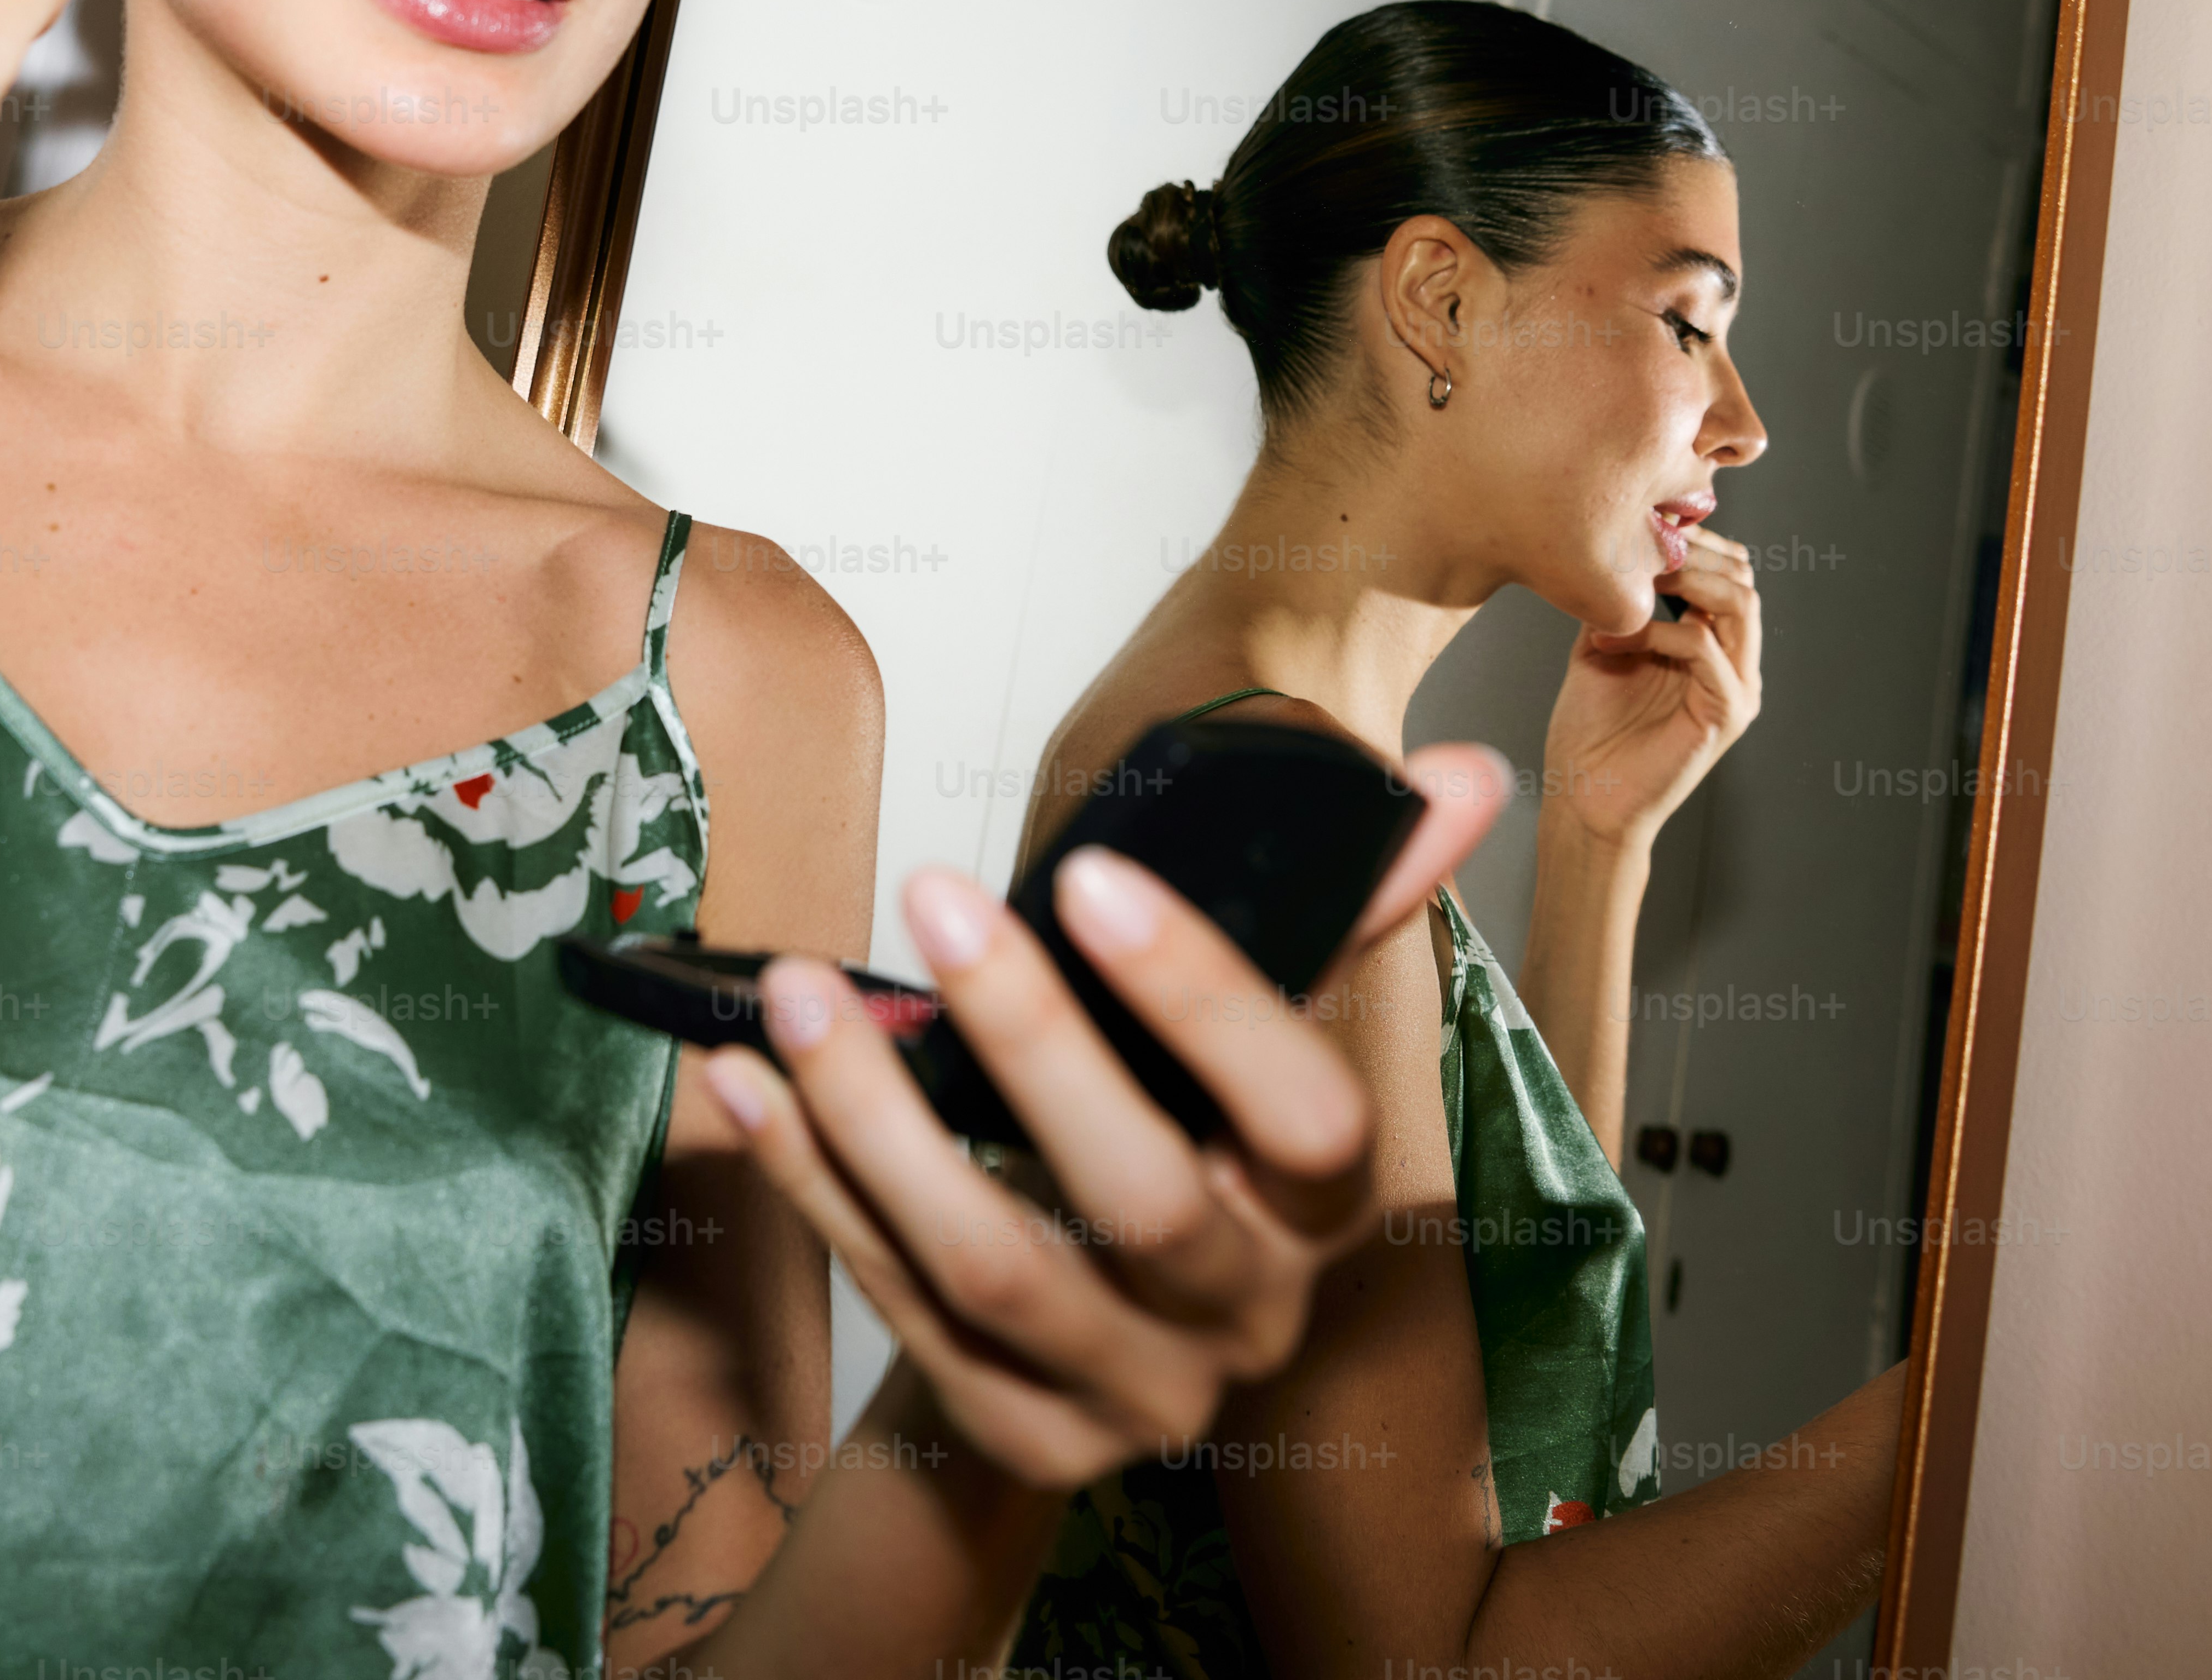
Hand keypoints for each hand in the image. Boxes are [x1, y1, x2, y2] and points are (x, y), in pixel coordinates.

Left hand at [702, 747, 1506, 1491]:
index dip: (1207, 1001)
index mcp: (1323, 1209)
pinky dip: (812, 1184)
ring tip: (799, 996)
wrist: (1095, 1355)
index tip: (1091, 875)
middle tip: (932, 893)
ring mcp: (1133, 1395)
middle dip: (1030, 1039)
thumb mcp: (1256, 1046)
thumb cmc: (1178, 1148)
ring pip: (996, 1267)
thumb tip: (1465, 773)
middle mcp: (1246, 1316)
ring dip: (879, 1122)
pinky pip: (897, 1306)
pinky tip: (746, 1080)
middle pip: (1141, 1195)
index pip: (1305, 1113)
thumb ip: (1347, 910)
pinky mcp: (1020, 1439)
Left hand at [1541, 526, 1763, 851]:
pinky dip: (1661, 632)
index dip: (1693, 541)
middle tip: (1641, 547)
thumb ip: (1621, 601)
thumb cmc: (1590, 729)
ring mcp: (1736, 688)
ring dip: (1686, 580)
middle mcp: (1733, 663)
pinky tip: (1615, 638)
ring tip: (1636, 581)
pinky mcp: (1727, 714)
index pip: (1728, 570)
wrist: (1585, 796)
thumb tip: (1614, 544)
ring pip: (1740, 603)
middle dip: (1693, 551)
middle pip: (1743, 577)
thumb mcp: (1603, 644)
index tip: (1643, 526)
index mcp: (1710, 645)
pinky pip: (1709, 649)